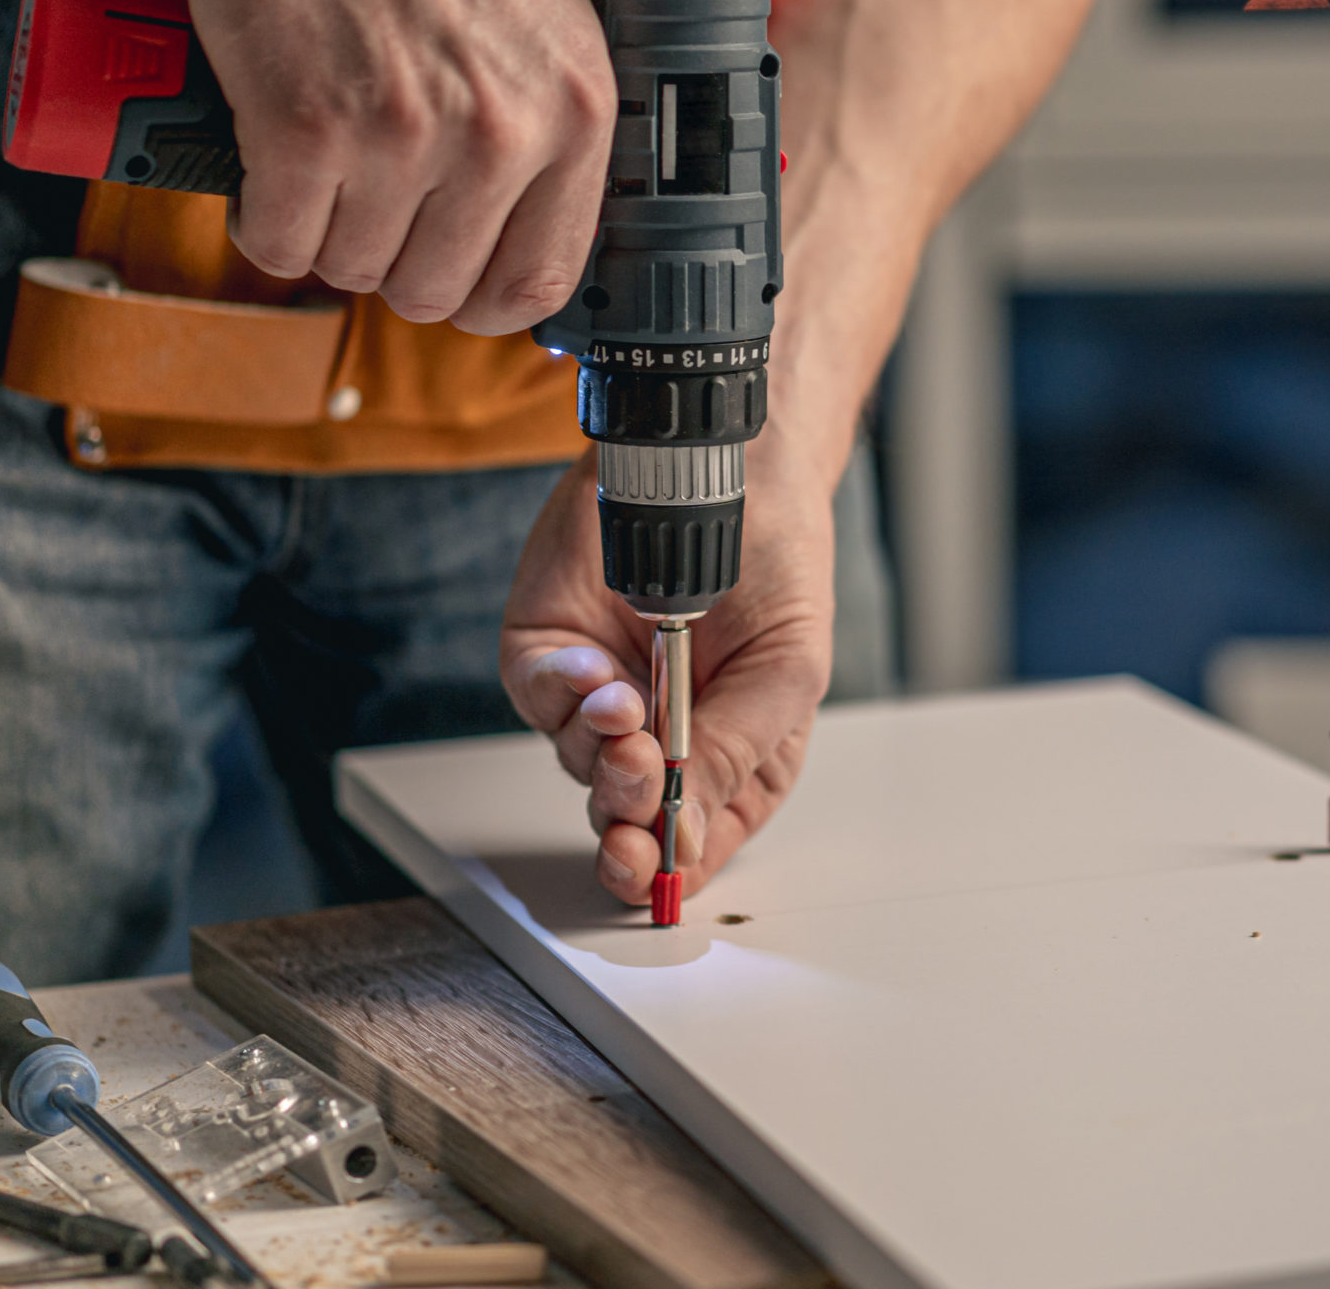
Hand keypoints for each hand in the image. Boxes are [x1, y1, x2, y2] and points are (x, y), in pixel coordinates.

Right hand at [159, 0, 613, 333]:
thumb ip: (547, 129)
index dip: (488, 301)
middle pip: (437, 291)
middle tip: (369, 202)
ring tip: (323, 163)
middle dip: (392, 262)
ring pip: (352, 269)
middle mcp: (503, 133)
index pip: (543, 279)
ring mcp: (405, 136)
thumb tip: (529, 233)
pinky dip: (263, 220)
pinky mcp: (307, 129)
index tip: (458, 289)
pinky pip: (280, 241)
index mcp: (575, 112)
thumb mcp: (543, 26)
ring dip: (325, 233)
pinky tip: (272, 170)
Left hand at [502, 455, 835, 903]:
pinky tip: (595, 671)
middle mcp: (663, 736)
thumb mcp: (789, 667)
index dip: (669, 867)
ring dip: (600, 747)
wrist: (730, 458)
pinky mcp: (552, 649)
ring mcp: (603, 693)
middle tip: (639, 784)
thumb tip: (689, 820)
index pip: (693, 840)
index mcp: (733, 757)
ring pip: (578, 759)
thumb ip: (740, 749)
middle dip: (626, 811)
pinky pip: (539, 695)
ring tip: (628, 711)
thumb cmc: (777, 560)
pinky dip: (562, 692)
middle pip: (626, 813)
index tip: (654, 869)